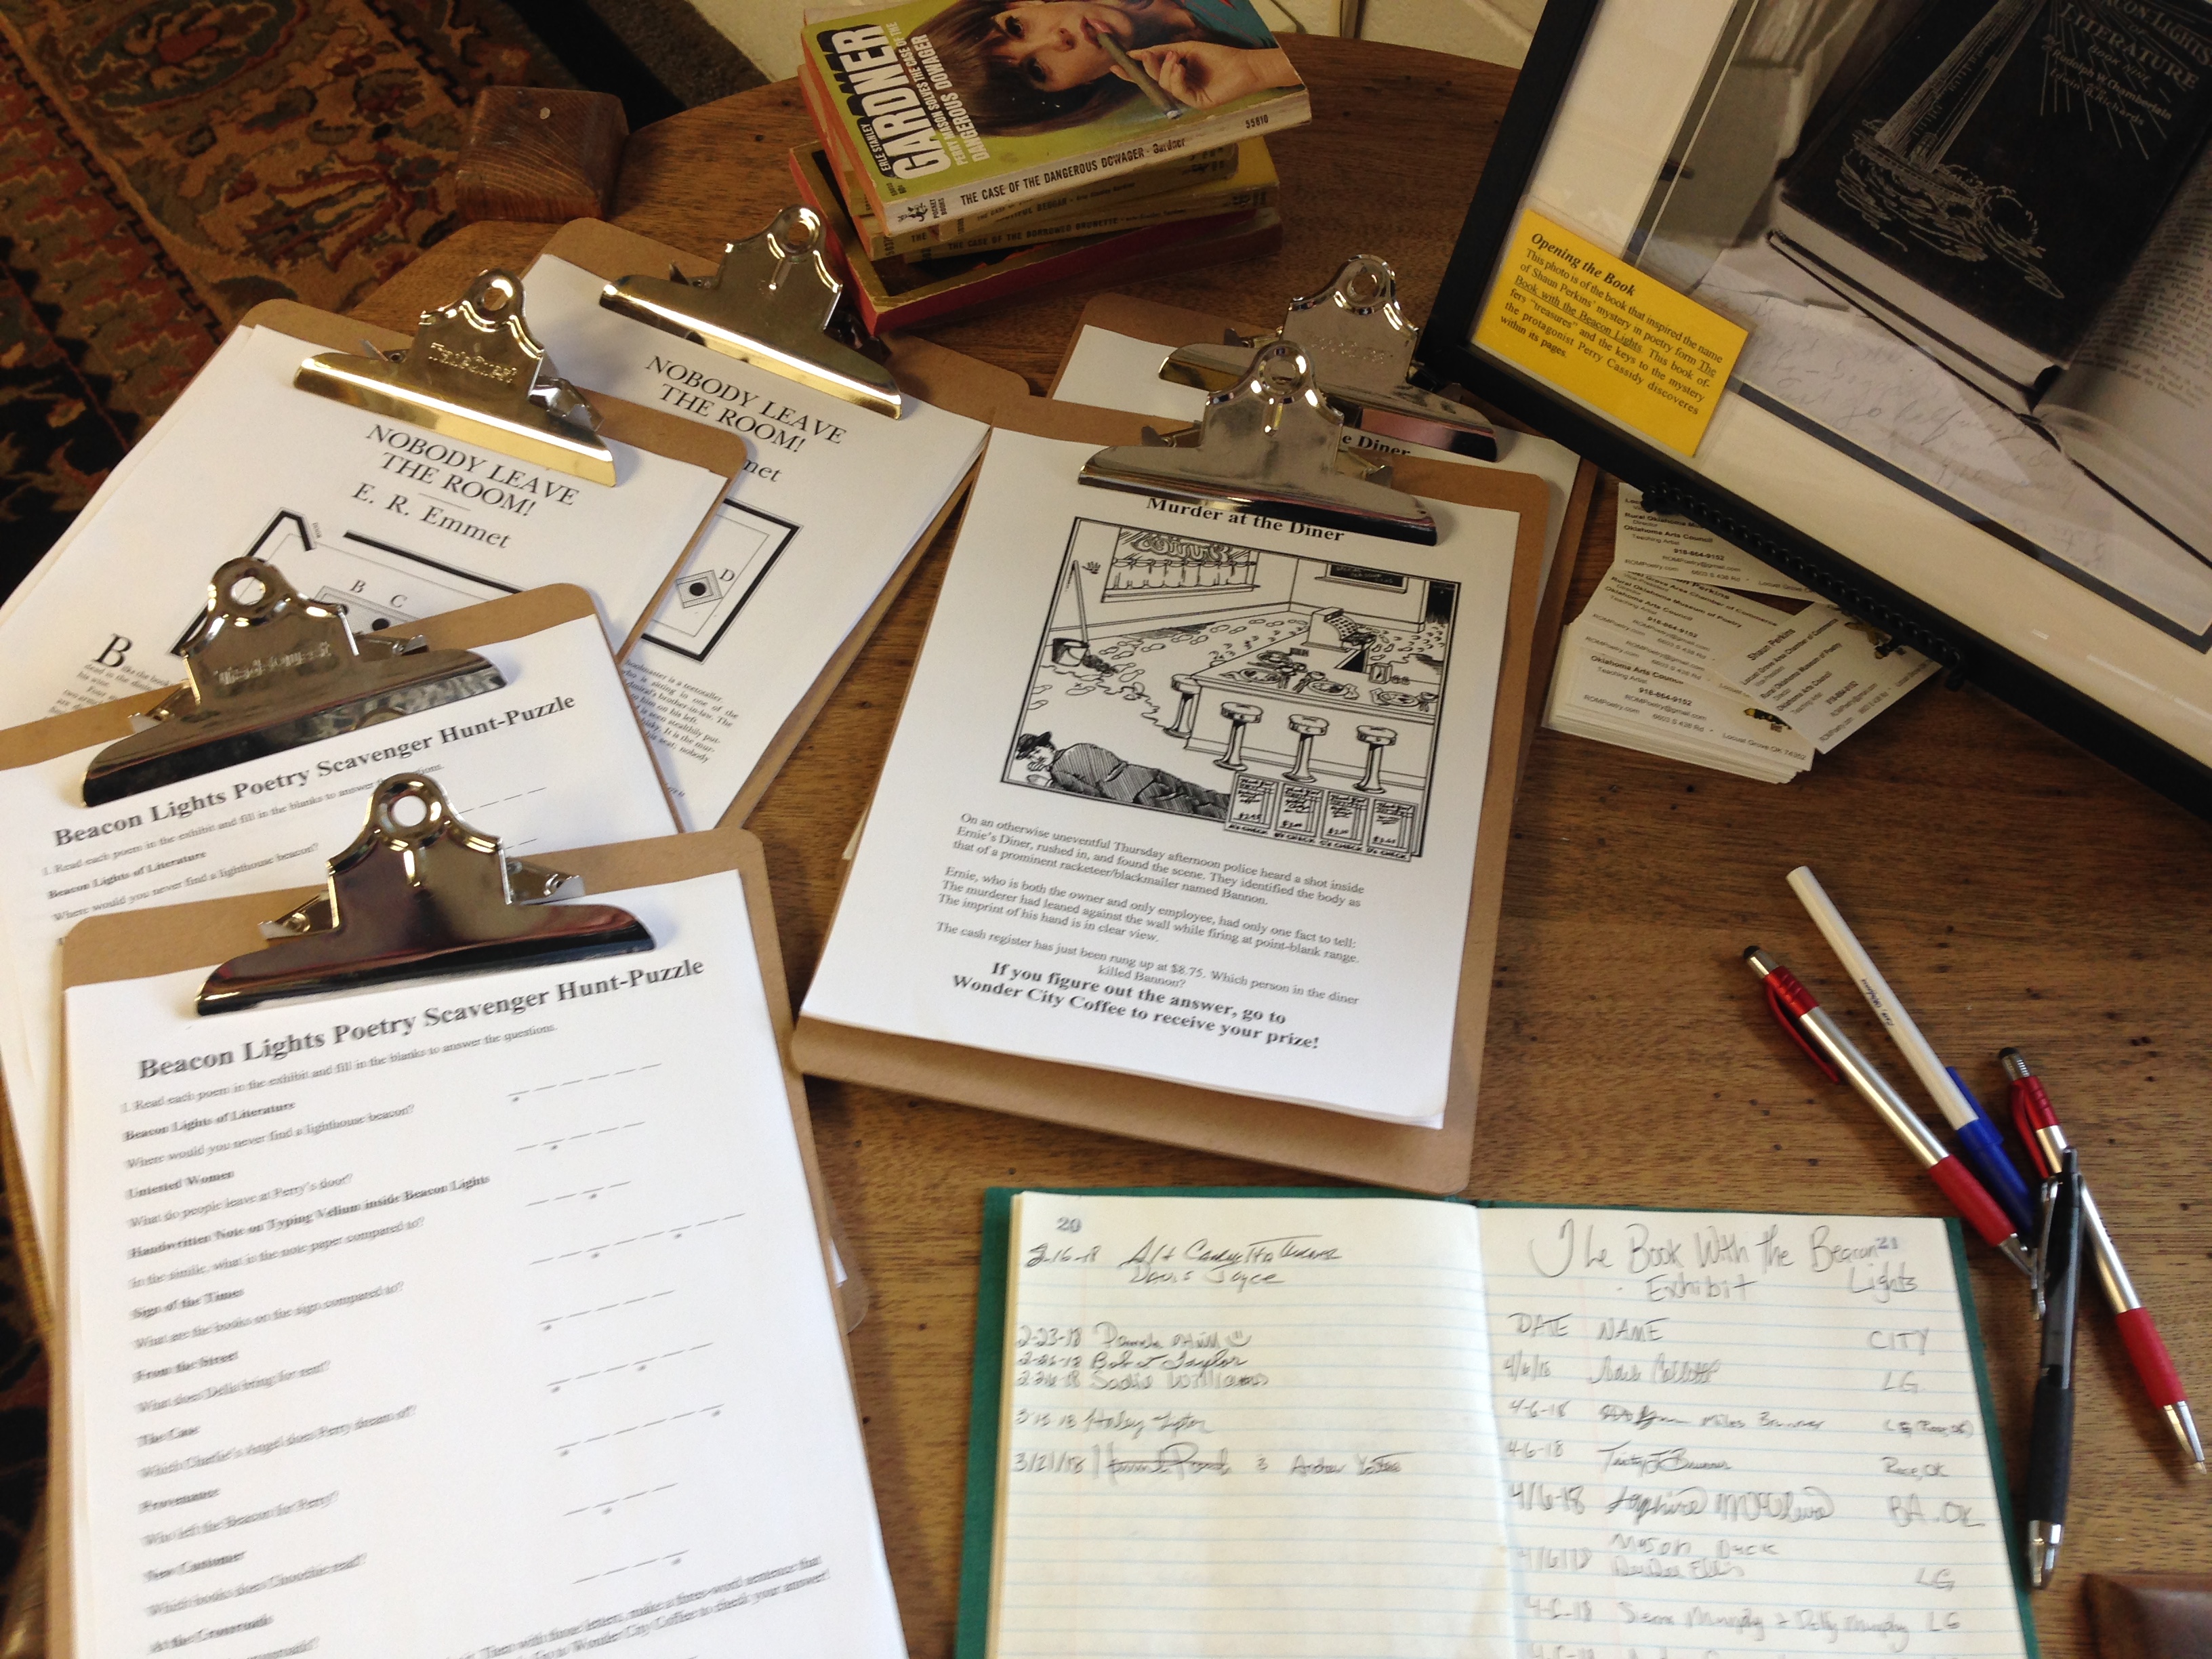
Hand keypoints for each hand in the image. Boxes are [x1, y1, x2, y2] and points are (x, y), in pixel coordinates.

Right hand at [1114, 42, 1297, 108]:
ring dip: (1166, 70)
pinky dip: (1177, 78)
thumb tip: (1144, 52)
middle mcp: (1179, 88)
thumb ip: (1166, 52)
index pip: (1150, 75)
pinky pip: (1179, 93)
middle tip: (1145, 56)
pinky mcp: (1197, 103)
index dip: (1133, 71)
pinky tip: (1182, 67)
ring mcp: (1187, 97)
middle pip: (1154, 80)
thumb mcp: (1188, 49)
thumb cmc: (1219, 57)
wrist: (1244, 66)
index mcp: (1175, 75)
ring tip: (1176, 58)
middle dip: (1148, 68)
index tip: (1116, 64)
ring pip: (1165, 86)